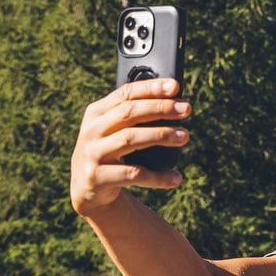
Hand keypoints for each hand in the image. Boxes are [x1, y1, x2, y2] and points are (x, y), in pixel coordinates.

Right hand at [70, 78, 190, 216]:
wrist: (88, 189)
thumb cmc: (111, 151)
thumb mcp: (115, 129)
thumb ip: (135, 115)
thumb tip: (176, 102)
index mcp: (96, 112)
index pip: (125, 93)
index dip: (150, 88)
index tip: (175, 86)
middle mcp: (91, 130)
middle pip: (129, 113)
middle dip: (160, 108)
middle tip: (186, 109)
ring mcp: (92, 154)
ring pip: (130, 139)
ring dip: (161, 135)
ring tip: (185, 136)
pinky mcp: (96, 177)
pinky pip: (133, 174)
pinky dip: (157, 177)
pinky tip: (175, 178)